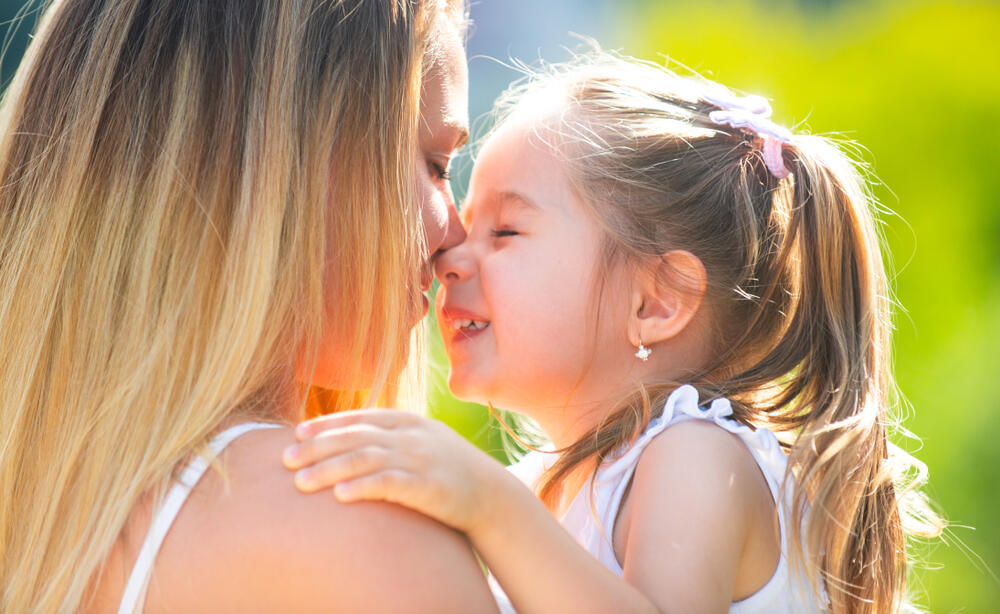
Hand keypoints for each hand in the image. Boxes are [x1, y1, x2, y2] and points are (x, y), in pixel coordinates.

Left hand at [283, 409, 507, 534]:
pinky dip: (361, 487)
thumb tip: (351, 440)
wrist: (492, 495)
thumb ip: (392, 437)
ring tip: (300, 483)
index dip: (326, 424)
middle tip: (285, 459)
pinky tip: (339, 496)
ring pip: (365, 459)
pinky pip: (388, 484)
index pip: (359, 417)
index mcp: (409, 421)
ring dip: (329, 470)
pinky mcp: (427, 486)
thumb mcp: (424, 442)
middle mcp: (411, 435)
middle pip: (355, 436)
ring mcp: (420, 459)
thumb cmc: (450, 471)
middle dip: (317, 447)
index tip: (297, 432)